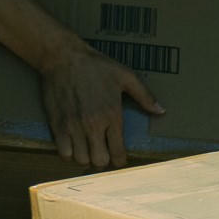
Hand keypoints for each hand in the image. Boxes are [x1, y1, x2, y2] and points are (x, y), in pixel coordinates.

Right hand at [38, 38, 164, 168]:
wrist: (63, 57)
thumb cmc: (96, 66)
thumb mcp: (125, 76)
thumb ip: (144, 96)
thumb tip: (161, 111)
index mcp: (112, 115)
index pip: (118, 153)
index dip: (120, 160)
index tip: (119, 156)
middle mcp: (93, 125)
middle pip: (100, 161)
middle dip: (103, 161)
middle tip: (103, 152)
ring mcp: (73, 126)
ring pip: (81, 160)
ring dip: (86, 158)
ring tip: (88, 149)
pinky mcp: (57, 124)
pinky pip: (63, 152)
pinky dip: (68, 153)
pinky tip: (72, 145)